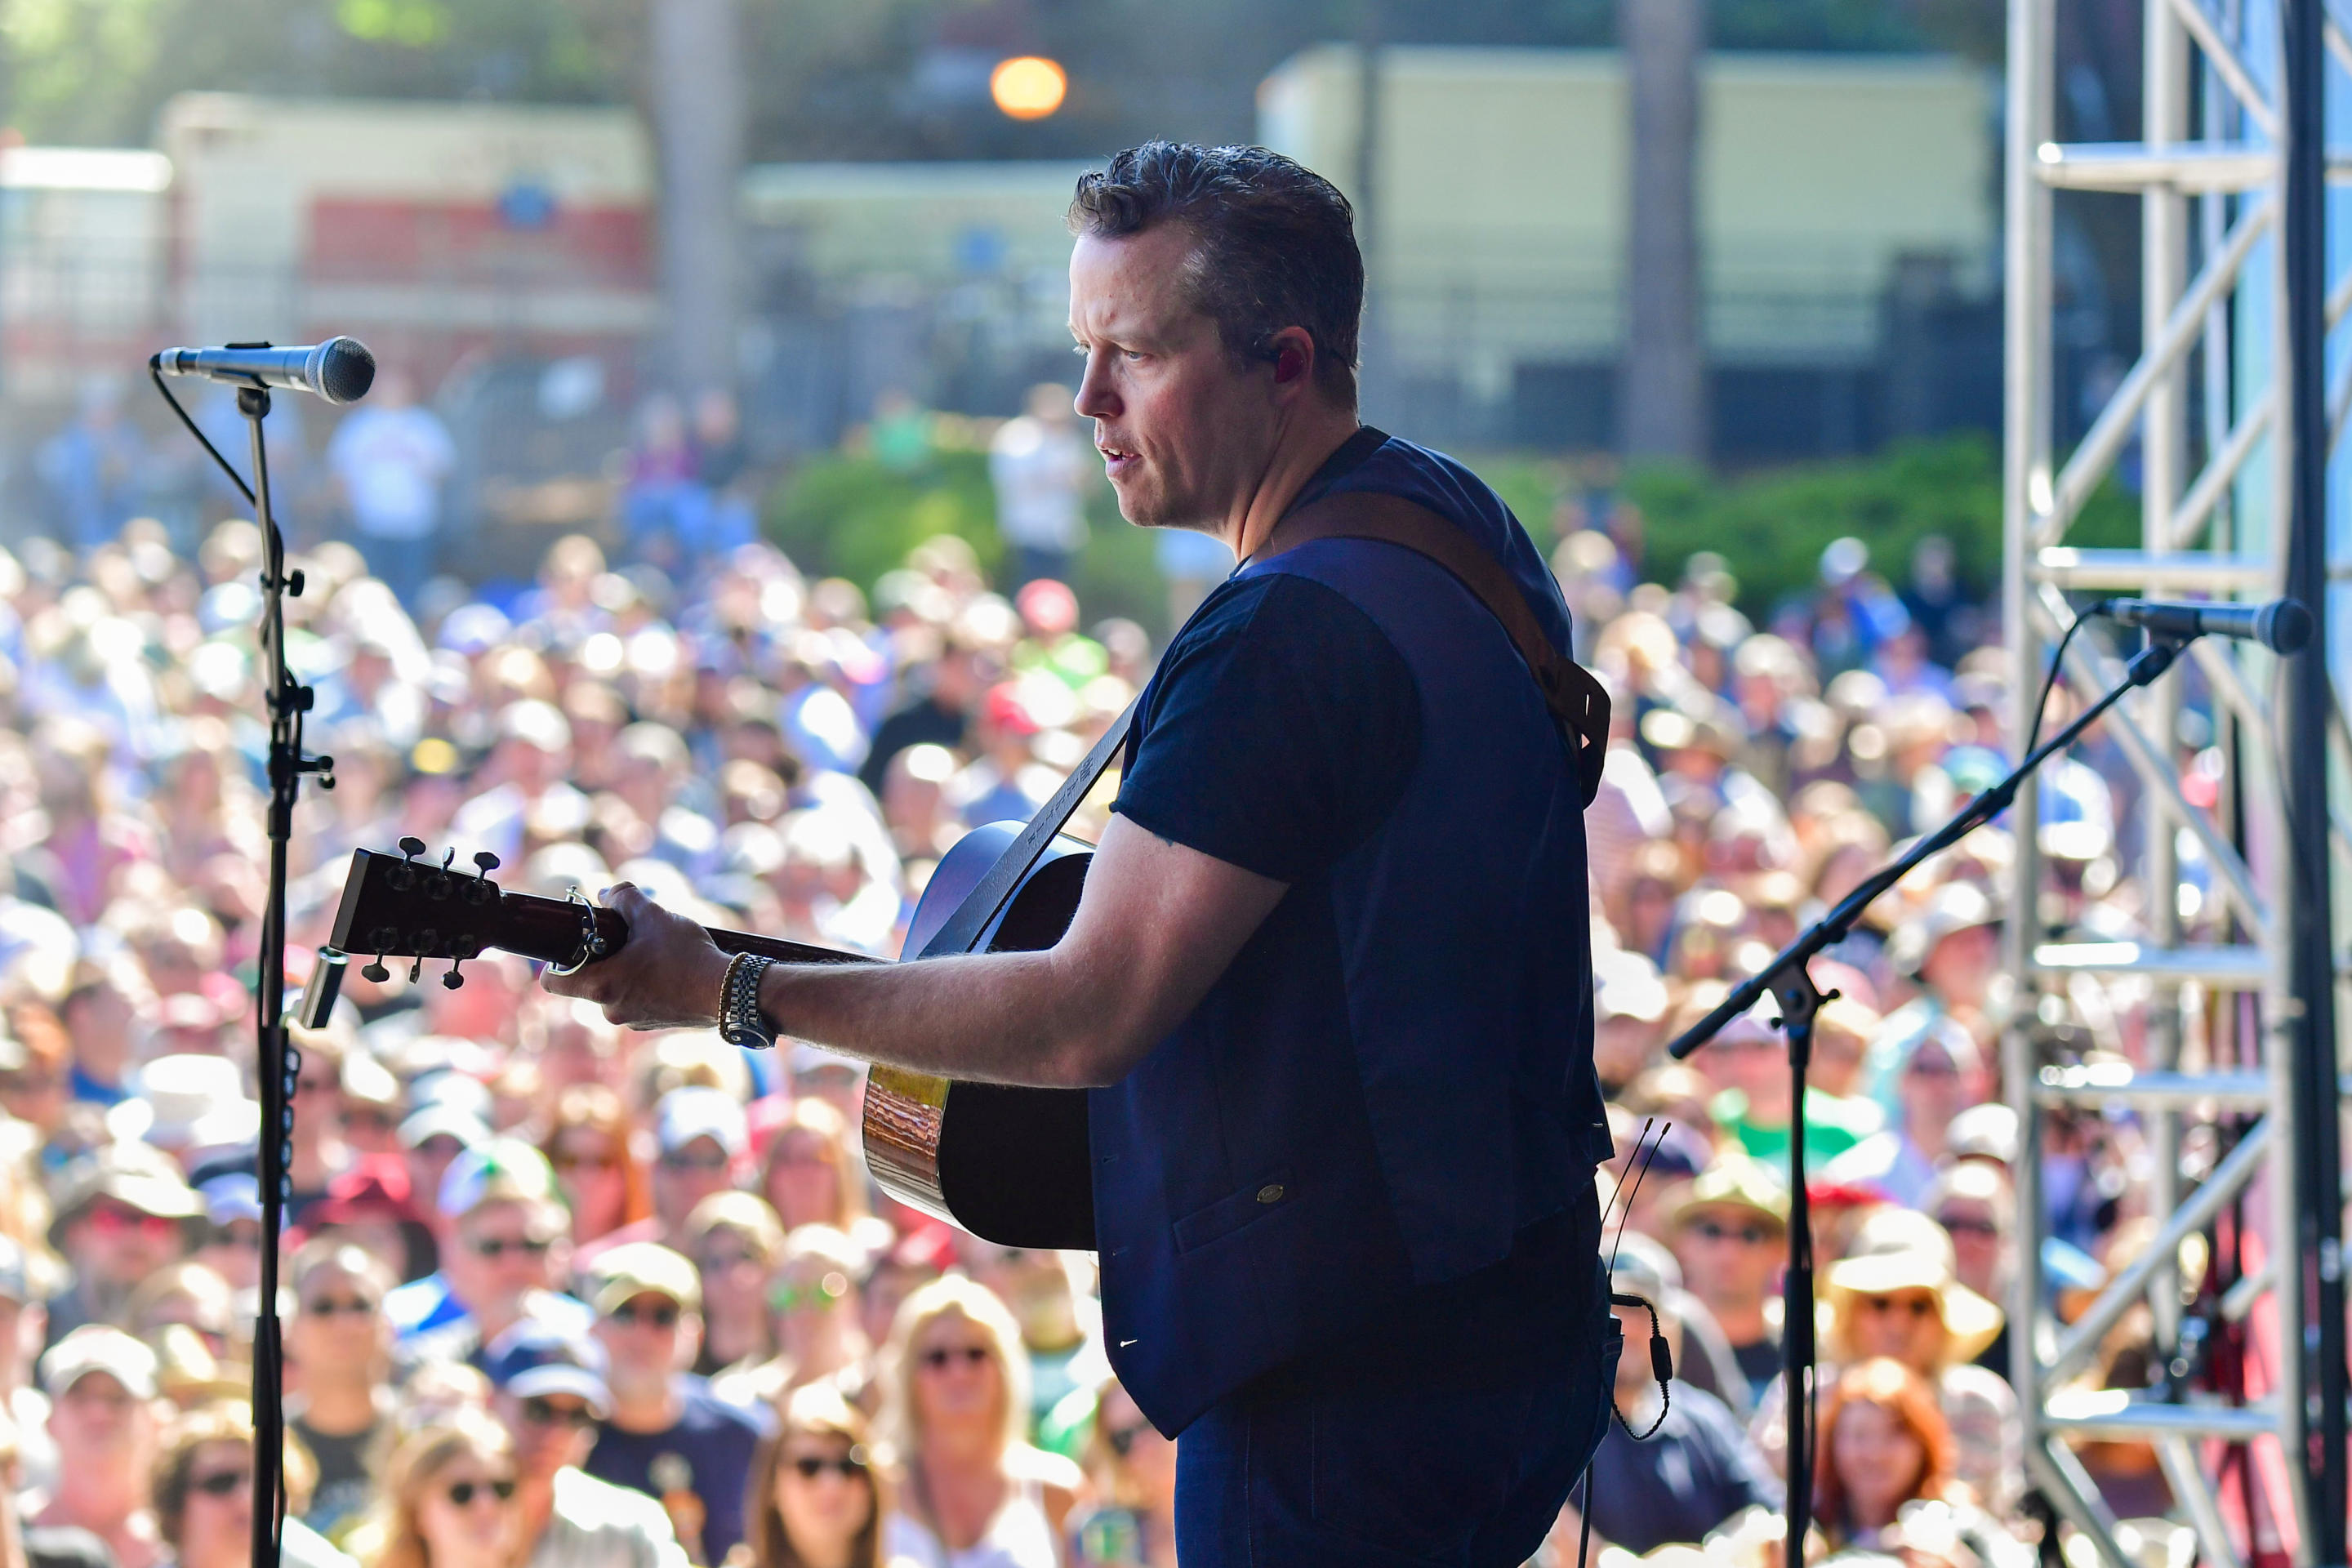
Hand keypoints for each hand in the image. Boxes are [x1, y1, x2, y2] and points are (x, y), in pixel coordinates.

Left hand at [543, 883, 731, 1029]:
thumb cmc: (686, 955)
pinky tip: (671, 968)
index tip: (574, 944)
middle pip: (589, 981)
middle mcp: (611, 1010)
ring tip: (656, 951)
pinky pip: (638, 1000)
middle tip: (625, 938)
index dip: (555, 960)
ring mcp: (634, 1021)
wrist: (729, 992)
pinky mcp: (655, 1024)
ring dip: (627, 971)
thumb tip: (605, 894)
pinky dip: (646, 985)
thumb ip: (623, 898)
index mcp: (601, 986)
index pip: (552, 982)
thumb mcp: (653, 915)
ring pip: (616, 990)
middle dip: (603, 958)